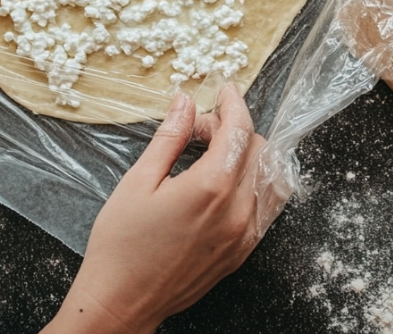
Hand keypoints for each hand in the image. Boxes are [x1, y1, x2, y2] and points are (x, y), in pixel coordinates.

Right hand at [44, 83, 287, 333]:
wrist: (122, 302)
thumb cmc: (121, 245)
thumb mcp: (139, 181)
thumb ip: (170, 137)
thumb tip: (186, 102)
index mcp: (211, 188)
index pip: (239, 130)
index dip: (233, 103)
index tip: (224, 89)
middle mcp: (237, 211)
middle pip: (259, 149)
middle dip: (234, 129)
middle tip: (199, 129)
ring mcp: (244, 235)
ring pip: (271, 178)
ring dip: (250, 156)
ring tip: (215, 153)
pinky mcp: (243, 252)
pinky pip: (267, 207)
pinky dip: (256, 183)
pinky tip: (227, 181)